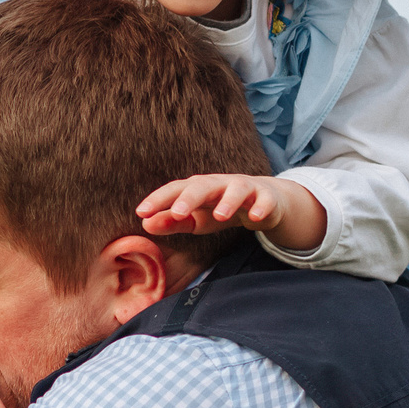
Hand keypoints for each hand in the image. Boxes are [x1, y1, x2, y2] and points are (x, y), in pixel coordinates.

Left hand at [136, 173, 325, 252]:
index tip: (142, 212)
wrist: (264, 201)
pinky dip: (261, 208)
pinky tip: (256, 218)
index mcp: (199, 188)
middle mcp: (220, 184)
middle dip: (189, 198)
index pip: (176, 190)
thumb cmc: (222, 209)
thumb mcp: (196, 219)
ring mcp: (245, 188)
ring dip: (228, 202)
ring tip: (219, 217)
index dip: (159, 199)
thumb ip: (173, 222)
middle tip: (177, 213)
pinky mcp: (267, 197)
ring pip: (236, 189)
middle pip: (203, 186)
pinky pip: (265, 201)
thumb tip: (145, 223)